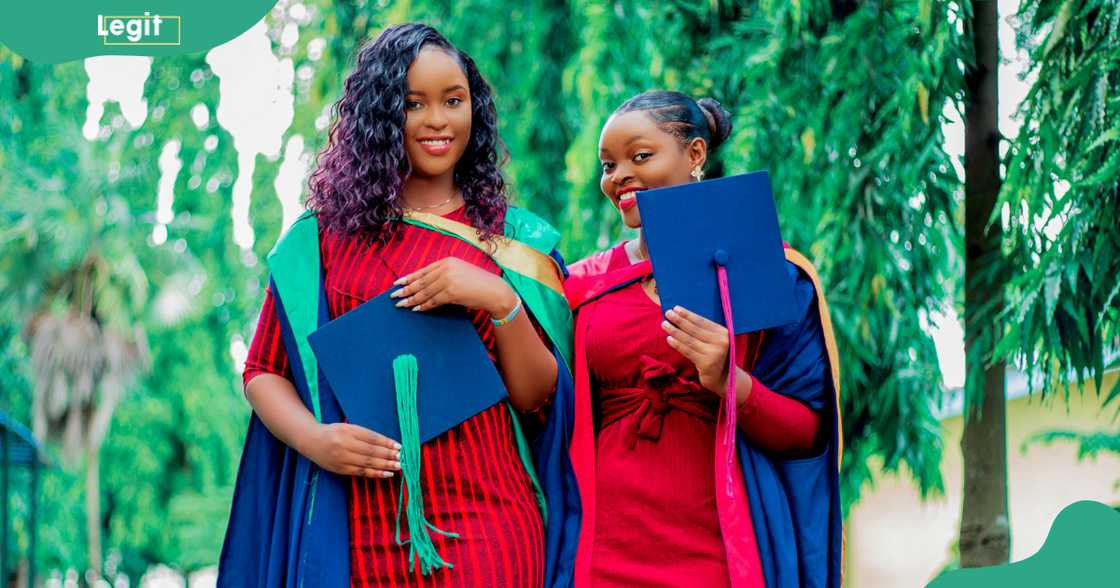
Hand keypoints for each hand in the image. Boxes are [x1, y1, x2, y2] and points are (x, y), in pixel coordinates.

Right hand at [302, 422, 401, 477]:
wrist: (311, 441)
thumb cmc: (334, 432)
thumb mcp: (349, 427)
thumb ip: (366, 435)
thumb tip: (388, 443)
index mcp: (347, 431)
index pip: (371, 438)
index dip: (386, 443)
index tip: (399, 447)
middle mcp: (344, 445)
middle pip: (371, 452)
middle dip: (388, 456)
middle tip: (402, 458)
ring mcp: (341, 458)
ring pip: (367, 463)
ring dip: (384, 466)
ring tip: (398, 466)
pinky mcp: (340, 469)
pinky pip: (360, 472)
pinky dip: (375, 474)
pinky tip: (386, 474)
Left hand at [390, 257, 516, 315]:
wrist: (494, 291)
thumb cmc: (479, 284)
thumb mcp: (460, 273)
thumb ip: (445, 275)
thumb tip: (427, 285)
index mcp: (448, 261)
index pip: (424, 271)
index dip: (409, 277)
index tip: (398, 282)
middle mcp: (446, 268)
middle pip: (421, 281)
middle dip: (406, 289)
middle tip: (394, 295)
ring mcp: (448, 279)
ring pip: (425, 291)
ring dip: (412, 299)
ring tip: (401, 304)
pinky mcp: (451, 292)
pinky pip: (433, 300)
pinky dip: (424, 306)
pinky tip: (416, 309)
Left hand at [662, 305, 733, 394]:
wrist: (723, 378)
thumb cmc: (714, 356)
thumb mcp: (714, 341)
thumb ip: (703, 331)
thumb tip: (681, 318)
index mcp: (724, 333)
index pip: (702, 321)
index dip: (688, 314)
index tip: (676, 308)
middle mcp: (721, 342)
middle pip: (695, 329)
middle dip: (680, 320)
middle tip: (667, 313)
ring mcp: (714, 353)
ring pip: (689, 339)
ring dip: (675, 331)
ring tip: (664, 324)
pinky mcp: (706, 363)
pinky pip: (688, 351)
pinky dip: (677, 344)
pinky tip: (669, 338)